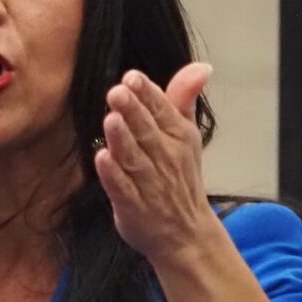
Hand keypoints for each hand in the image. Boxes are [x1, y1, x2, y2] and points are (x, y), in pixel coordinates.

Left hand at [94, 63, 217, 269]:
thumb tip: (201, 66)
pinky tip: (101, 158)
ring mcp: (149, 184)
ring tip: (110, 119)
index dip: (147, 93)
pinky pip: (122, 188)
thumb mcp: (187, 136)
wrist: (187, 235)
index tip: (132, 77)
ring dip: (122, 139)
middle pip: (146, 131)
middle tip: (117, 91)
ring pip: (133, 157)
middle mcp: (165, 158)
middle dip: (132, 111)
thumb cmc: (181, 179)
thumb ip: (183, 99)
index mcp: (178, 137)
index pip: (162, 110)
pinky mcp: (132, 207)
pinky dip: (113, 174)